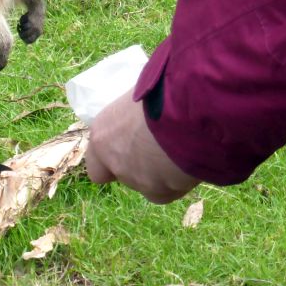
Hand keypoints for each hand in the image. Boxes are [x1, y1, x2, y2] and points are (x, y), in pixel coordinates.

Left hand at [85, 89, 199, 203]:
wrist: (187, 116)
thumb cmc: (162, 93)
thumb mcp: (140, 94)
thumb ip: (136, 108)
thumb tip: (145, 99)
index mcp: (103, 132)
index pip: (96, 157)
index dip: (111, 154)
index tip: (129, 146)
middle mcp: (111, 159)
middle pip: (120, 172)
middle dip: (135, 165)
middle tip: (157, 151)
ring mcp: (133, 179)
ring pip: (145, 182)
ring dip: (158, 172)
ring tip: (181, 151)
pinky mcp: (157, 193)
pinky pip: (167, 190)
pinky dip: (177, 182)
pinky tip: (189, 164)